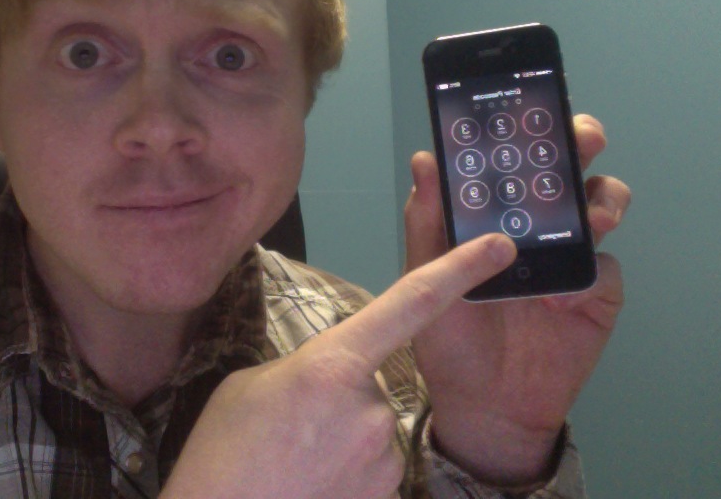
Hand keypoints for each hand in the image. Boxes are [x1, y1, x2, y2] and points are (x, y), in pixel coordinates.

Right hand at [162, 233, 517, 498]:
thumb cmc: (222, 451)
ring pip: (371, 430)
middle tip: (291, 427)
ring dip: (341, 438)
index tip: (498, 247)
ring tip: (293, 459)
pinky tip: (309, 483)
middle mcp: (372, 407)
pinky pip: (372, 468)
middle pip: (370, 383)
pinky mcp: (387, 494)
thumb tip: (328, 383)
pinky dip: (344, 473)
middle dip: (339, 397)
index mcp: (333, 364)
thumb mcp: (250, 385)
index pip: (411, 304)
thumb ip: (303, 369)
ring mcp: (384, 458)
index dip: (459, 269)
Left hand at [405, 114, 629, 485]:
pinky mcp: (594, 294)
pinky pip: (605, 268)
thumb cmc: (447, 337)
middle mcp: (534, 224)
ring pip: (601, 203)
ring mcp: (568, 256)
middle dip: (578, 142)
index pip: (513, 156)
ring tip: (589, 213)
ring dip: (600, 198)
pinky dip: (590, 272)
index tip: (527, 105)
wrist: (482, 404)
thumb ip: (426, 221)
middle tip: (580, 137)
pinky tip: (561, 291)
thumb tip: (424, 159)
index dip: (524, 127)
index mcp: (492, 212)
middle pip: (566, 167)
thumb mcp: (423, 277)